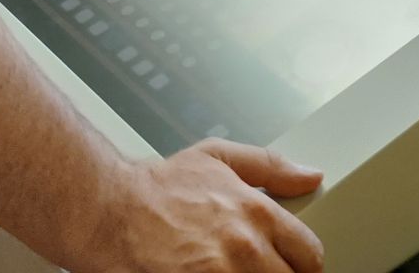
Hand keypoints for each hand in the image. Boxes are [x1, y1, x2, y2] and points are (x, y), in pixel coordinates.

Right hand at [85, 139, 323, 272]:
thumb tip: (309, 175)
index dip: (303, 263)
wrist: (109, 213)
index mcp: (257, 214)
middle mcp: (246, 249)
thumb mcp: (217, 157)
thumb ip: (270, 166)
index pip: (309, 254)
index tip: (292, 265)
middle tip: (259, 270)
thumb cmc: (157, 188)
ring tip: (230, 272)